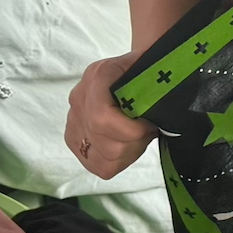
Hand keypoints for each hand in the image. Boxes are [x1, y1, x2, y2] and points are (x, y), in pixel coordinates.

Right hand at [66, 53, 155, 178]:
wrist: (140, 68)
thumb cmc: (152, 70)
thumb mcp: (158, 69)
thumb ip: (157, 87)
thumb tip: (155, 113)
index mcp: (100, 75)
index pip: (102, 117)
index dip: (131, 131)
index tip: (150, 126)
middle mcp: (81, 96)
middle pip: (104, 143)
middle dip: (134, 143)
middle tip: (148, 130)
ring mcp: (75, 117)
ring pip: (100, 158)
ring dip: (127, 152)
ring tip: (139, 136)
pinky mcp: (74, 136)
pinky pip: (95, 164)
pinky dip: (116, 161)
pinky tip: (128, 145)